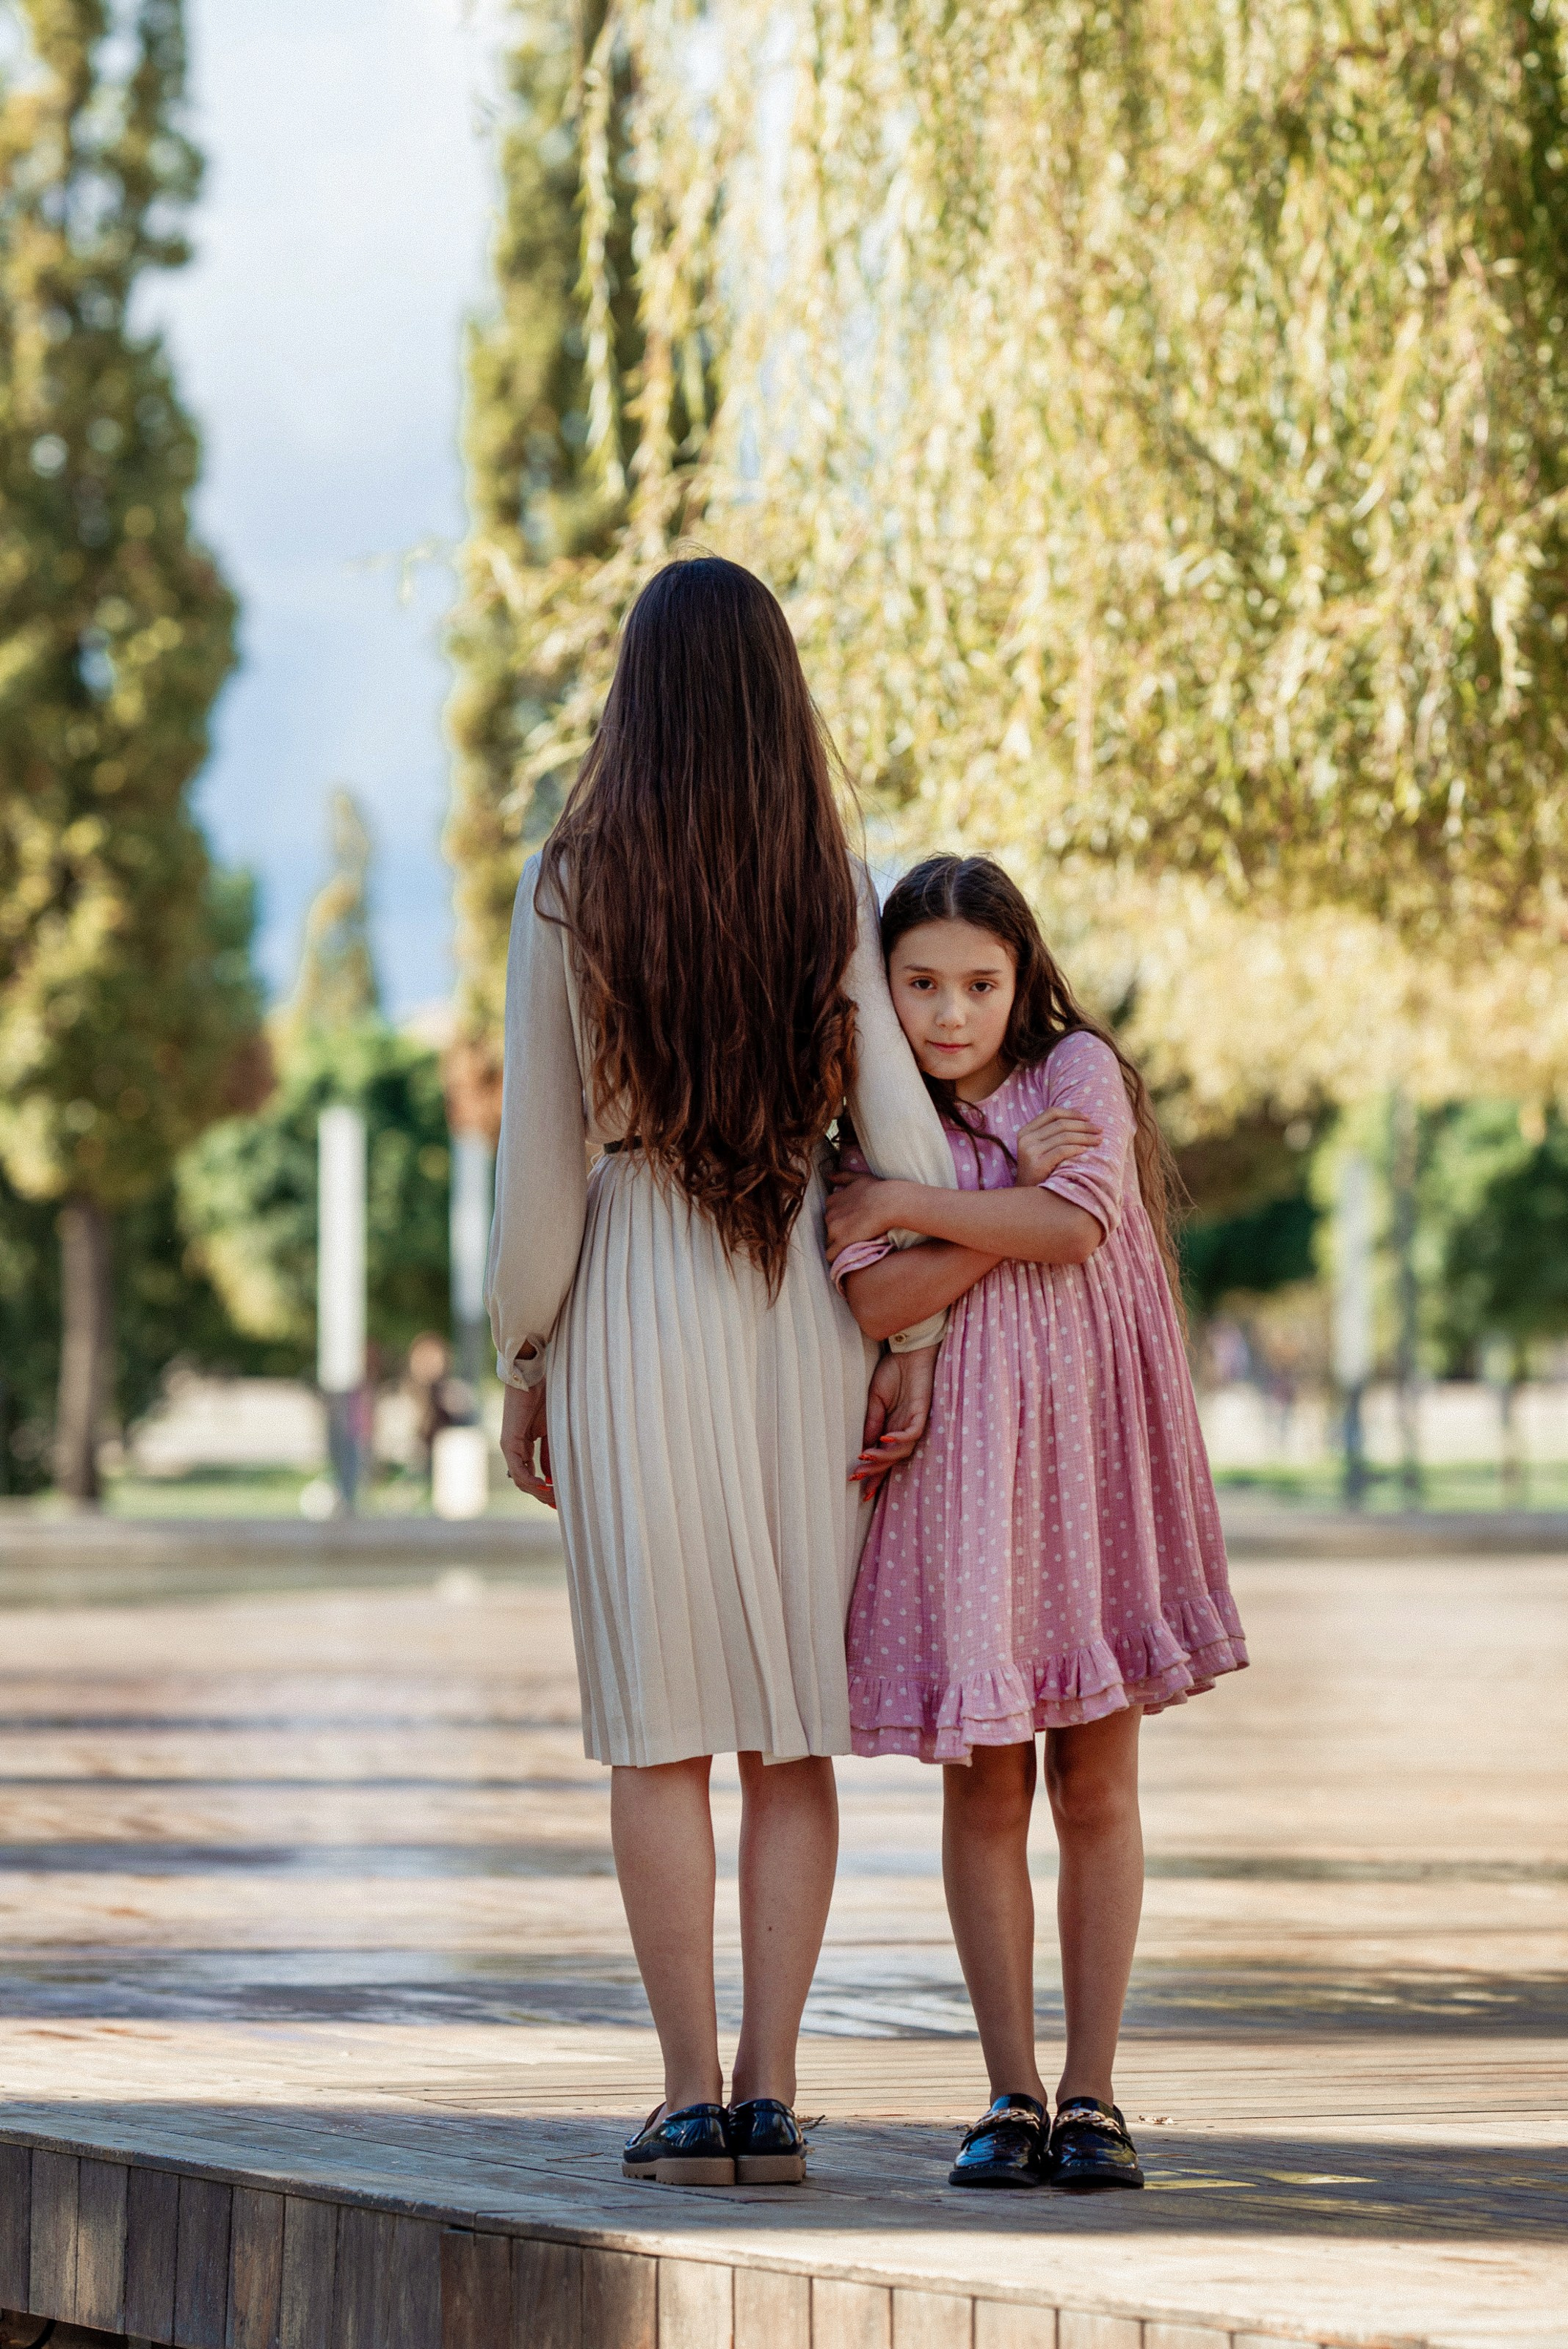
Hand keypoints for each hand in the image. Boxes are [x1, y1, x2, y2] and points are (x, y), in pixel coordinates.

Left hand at [499, 1379, 554, 1506]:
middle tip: (557, 1506)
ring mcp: (510, 1447)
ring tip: (554, 1499)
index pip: (532, 1474)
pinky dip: (531, 1481)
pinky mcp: (509, 1442)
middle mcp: (515, 1449)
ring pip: (521, 1480)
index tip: (558, 1499)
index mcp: (524, 1446)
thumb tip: (552, 1476)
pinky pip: (518, 1470)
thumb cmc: (544, 1397)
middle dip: (542, 1495)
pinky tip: (545, 1486)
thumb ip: (550, 1453)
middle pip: (527, 1482)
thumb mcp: (551, 1431)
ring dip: (538, 1492)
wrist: (531, 1377)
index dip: (545, 1489)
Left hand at [826, 1172, 907, 1260]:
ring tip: (853, 1249)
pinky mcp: (841, 1243)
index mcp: (832, 1201)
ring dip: (839, 1247)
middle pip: (829, 1230)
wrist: (889, 1203)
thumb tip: (829, 1175)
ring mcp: (834, 1229)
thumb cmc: (878, 1189)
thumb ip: (843, 1176)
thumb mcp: (859, 1178)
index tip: (852, 1225)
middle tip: (855, 1237)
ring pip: (830, 1243)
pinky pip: (831, 1256)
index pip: (830, 1216)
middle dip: (839, 1234)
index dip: (840, 1222)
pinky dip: (838, 1258)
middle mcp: (829, 1215)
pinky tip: (846, 1259)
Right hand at [852, 1343, 937, 1498]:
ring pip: (902, 1451)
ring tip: (865, 1457)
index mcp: (891, 1429)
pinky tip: (883, 1439)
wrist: (907, 1351)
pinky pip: (912, 1433)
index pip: (883, 1458)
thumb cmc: (892, 1373)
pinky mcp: (922, 1412)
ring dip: (883, 1457)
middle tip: (857, 1477)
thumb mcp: (874, 1401)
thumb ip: (871, 1423)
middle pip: (892, 1460)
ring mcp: (914, 1422)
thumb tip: (862, 1448)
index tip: (857, 1486)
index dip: (873, 1474)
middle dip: (875, 1471)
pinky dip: (898, 1438)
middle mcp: (903, 1430)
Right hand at [1015, 1107, 1099, 1187]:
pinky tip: (1086, 1150)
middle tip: (1100, 1129)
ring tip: (1098, 1140)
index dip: (1072, 1113)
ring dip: (1085, 1137)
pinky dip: (1076, 1148)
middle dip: (1084, 1126)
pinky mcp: (1037, 1164)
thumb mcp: (1039, 1148)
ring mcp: (1030, 1151)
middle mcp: (1026, 1139)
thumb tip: (1082, 1120)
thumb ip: (1051, 1134)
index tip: (1089, 1118)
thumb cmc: (1039, 1171)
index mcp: (1026, 1131)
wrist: (1027, 1196)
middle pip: (1061, 1124)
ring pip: (1064, 1137)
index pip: (1052, 1113)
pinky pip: (1062, 1151)